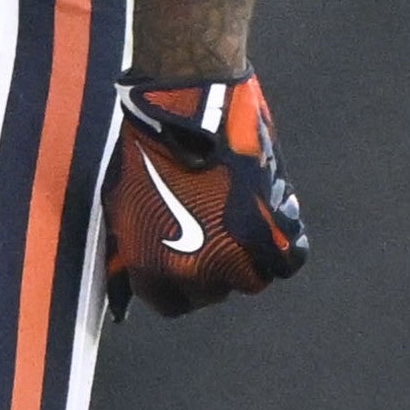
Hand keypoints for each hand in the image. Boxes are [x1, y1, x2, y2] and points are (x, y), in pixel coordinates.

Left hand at [103, 73, 306, 320]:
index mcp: (151, 267)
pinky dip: (280, 244)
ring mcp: (236, 255)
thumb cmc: (149, 145)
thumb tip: (131, 271)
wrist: (187, 106)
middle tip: (213, 232)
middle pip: (211, 291)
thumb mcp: (124, 202)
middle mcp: (194, 272)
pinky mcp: (271, 233)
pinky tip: (269, 219)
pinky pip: (285, 260)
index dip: (176, 284)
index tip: (184, 265)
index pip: (168, 303)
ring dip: (246, 255)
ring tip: (238, 217)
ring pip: (250, 277)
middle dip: (211, 268)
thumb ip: (133, 244)